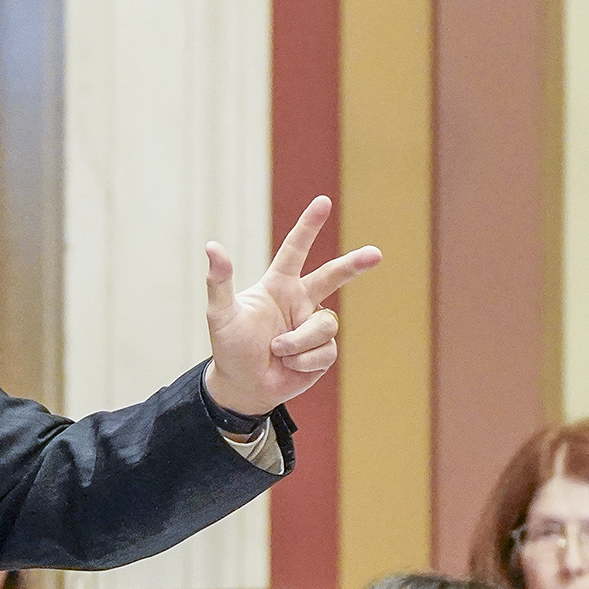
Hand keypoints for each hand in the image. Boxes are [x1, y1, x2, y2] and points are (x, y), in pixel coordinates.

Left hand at [203, 195, 379, 414]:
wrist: (242, 386)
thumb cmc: (229, 348)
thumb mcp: (220, 315)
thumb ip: (219, 281)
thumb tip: (212, 246)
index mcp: (278, 285)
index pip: (295, 250)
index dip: (308, 226)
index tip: (323, 202)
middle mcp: (300, 300)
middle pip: (333, 276)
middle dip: (355, 264)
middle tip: (376, 254)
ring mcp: (313, 325)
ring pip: (322, 326)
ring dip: (298, 342)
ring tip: (276, 352)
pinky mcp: (323, 351)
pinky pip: (324, 351)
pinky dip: (303, 361)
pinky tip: (289, 366)